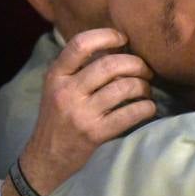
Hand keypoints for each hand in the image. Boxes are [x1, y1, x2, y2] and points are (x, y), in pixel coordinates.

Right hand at [19, 28, 156, 195]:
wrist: (46, 159)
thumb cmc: (57, 119)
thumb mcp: (57, 88)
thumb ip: (78, 68)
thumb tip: (118, 47)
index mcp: (56, 76)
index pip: (80, 44)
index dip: (106, 36)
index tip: (122, 39)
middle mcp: (67, 92)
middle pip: (109, 65)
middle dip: (135, 63)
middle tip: (145, 69)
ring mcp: (81, 114)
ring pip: (124, 88)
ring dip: (143, 85)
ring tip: (145, 89)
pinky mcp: (96, 134)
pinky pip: (131, 113)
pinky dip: (146, 107)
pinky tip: (148, 107)